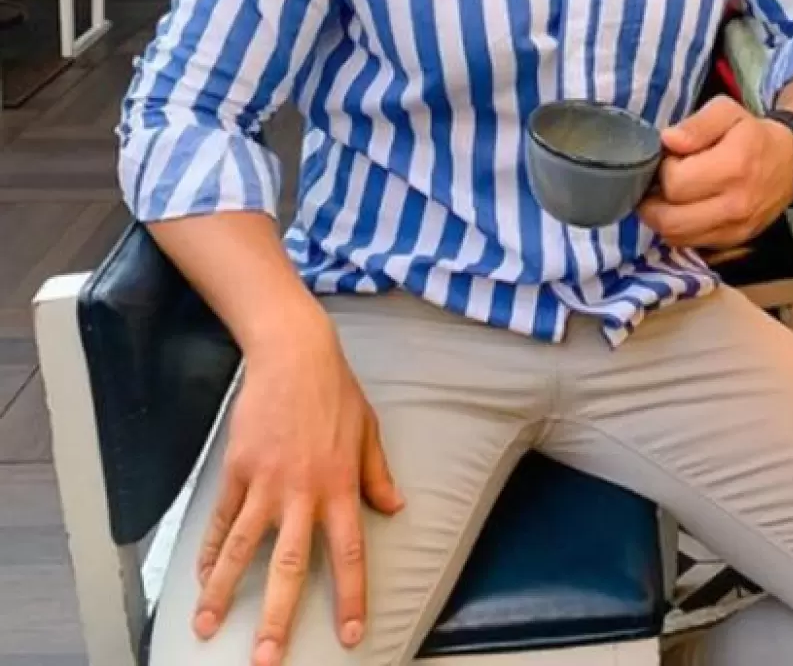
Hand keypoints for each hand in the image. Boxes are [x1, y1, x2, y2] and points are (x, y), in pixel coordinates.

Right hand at [193, 313, 403, 665]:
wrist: (294, 355)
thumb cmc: (336, 391)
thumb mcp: (368, 430)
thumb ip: (377, 473)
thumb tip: (395, 507)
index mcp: (341, 486)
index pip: (349, 553)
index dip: (350, 597)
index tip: (348, 636)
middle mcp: (303, 493)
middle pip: (289, 567)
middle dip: (278, 618)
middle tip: (266, 661)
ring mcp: (266, 483)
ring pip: (241, 550)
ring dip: (224, 594)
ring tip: (207, 630)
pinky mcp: (237, 470)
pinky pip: (220, 520)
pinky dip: (207, 552)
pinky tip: (199, 579)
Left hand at [639, 95, 792, 249]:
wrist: (790, 162)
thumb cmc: (753, 134)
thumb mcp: (726, 111)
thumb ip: (696, 124)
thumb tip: (668, 140)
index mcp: (733, 167)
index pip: (674, 183)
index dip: (664, 169)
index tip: (672, 158)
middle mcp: (735, 205)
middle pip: (669, 220)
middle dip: (653, 200)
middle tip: (660, 181)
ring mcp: (735, 229)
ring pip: (675, 237)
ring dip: (662, 218)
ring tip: (669, 196)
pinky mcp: (733, 241)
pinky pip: (690, 244)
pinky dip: (678, 229)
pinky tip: (683, 209)